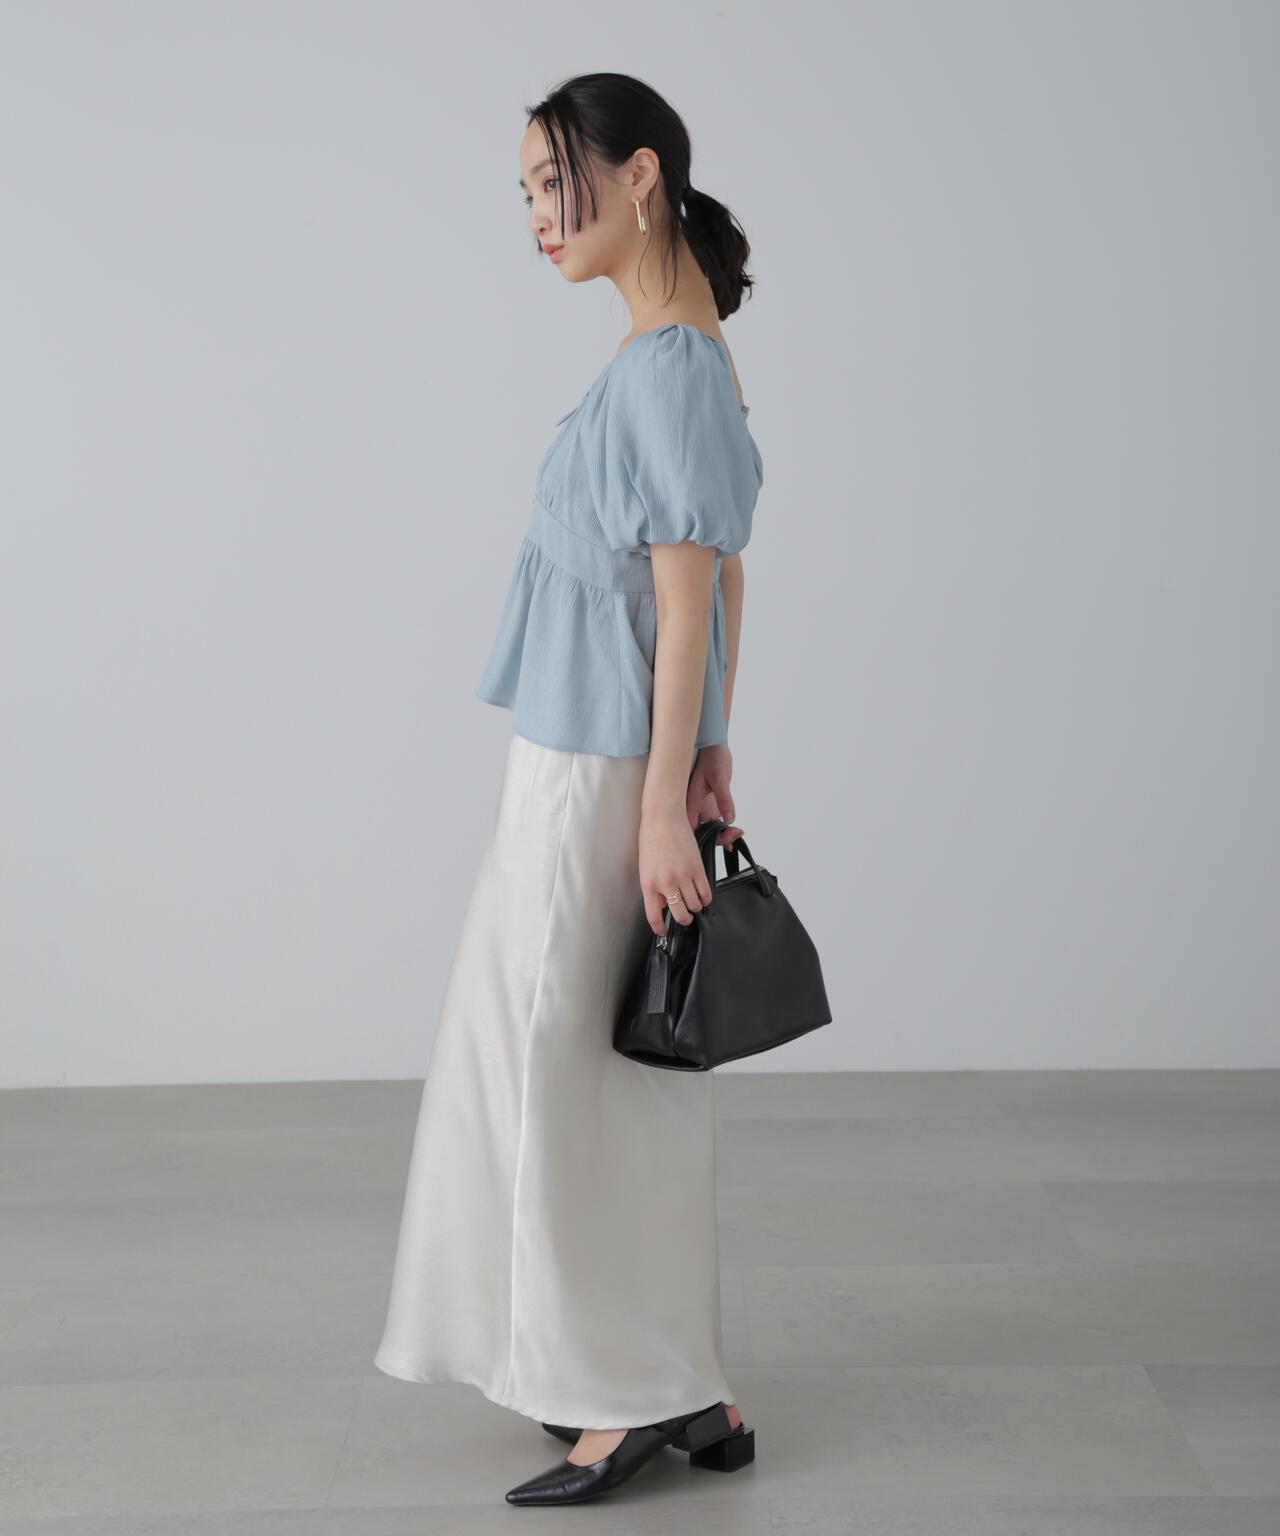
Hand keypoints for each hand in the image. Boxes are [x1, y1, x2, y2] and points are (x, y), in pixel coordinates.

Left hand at [639, 809, 712, 933]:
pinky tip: (702, 895)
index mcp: (649, 885)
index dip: (660, 929)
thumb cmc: (651, 839)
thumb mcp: (645, 868)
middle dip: (684, 919)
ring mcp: (683, 877)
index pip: (654, 917)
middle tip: (685, 916)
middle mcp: (666, 884)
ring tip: (693, 902)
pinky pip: (706, 892)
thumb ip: (654, 889)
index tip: (663, 932)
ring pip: (695, 905)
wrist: (663, 818)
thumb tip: (663, 904)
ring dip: (695, 907)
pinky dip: (706, 898)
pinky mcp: (697, 869)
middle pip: (680, 915)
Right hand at [687, 743, 743, 848]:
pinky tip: (734, 833)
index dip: (705, 838)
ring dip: (722, 836)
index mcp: (688, 802)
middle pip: (699, 834)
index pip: (691, 830)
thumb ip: (724, 799)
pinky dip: (724, 831)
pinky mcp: (709, 808)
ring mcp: (700, 810)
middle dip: (717, 839)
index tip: (724, 837)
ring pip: (708, 832)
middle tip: (734, 834)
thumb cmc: (713, 758)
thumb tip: (729, 819)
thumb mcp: (720, 778)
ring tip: (737, 832)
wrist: (714, 748)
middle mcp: (692, 809)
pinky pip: (715, 826)